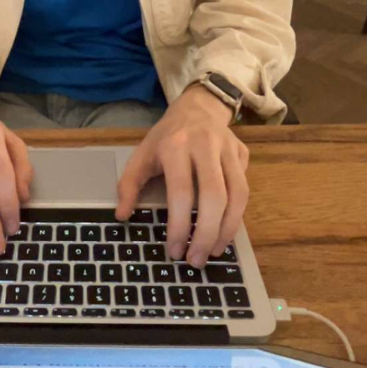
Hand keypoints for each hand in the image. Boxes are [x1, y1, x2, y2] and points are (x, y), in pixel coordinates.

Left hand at [114, 84, 249, 266]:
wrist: (197, 107)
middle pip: (214, 197)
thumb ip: (129, 185)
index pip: (181, 193)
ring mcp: (228, 150)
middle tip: (196, 260)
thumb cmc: (167, 137)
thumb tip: (122, 215)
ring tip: (214, 252)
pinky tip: (224, 233)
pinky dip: (237, 216)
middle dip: (206, 234)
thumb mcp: (142, 154)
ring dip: (227, 230)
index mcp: (176, 146)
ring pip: (237, 196)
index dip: (179, 226)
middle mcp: (206, 146)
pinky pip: (244, 190)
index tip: (174, 250)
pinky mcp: (243, 154)